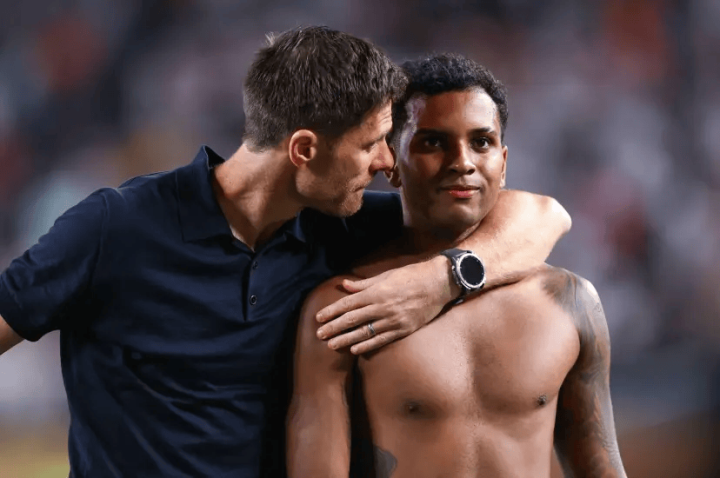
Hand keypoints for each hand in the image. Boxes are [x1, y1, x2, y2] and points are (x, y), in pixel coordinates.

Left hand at [315, 257, 455, 353]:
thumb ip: (364, 284)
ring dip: (346, 340)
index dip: (332, 311)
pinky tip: (355, 350)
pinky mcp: (403, 329)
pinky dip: (367, 346)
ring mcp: (393, 321)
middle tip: (320, 334)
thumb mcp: (386, 275)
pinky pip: (381, 340)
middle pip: (352, 320)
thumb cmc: (412, 275)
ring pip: (365, 333)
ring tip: (332, 345)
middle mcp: (383, 308)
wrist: (439, 284)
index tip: (319, 317)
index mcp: (377, 292)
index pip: (348, 304)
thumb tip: (345, 285)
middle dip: (334, 327)